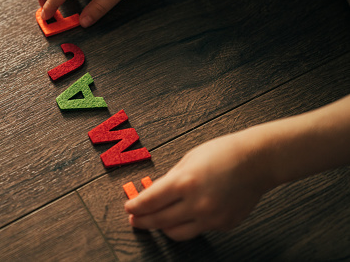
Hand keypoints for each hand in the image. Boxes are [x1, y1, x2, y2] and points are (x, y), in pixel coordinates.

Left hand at [125, 132, 269, 240]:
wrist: (257, 161)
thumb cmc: (224, 153)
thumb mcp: (189, 159)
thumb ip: (171, 179)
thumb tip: (155, 193)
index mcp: (184, 182)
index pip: (149, 202)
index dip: (135, 207)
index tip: (129, 207)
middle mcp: (197, 203)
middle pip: (159, 221)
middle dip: (143, 221)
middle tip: (135, 220)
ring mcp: (211, 218)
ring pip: (176, 233)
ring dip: (162, 228)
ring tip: (156, 221)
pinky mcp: (223, 225)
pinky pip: (199, 229)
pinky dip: (188, 223)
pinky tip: (186, 214)